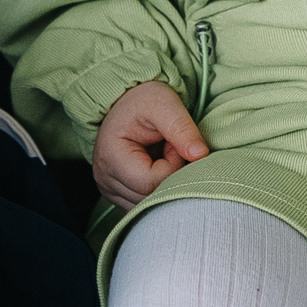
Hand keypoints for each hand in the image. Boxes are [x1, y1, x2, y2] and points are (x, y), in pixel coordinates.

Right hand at [91, 81, 208, 208]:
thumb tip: (201, 155)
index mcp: (111, 157)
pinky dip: (159, 190)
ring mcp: (110, 190)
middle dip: (171, 174)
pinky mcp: (119, 196)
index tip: (174, 143)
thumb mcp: (164, 104)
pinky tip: (158, 168)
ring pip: (150, 205)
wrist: (126, 103)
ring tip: (162, 156)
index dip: (173, 164)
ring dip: (165, 183)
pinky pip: (146, 206)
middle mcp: (106, 179)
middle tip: (171, 149)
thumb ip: (182, 128)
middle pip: (150, 197)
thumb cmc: (144, 101)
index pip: (151, 181)